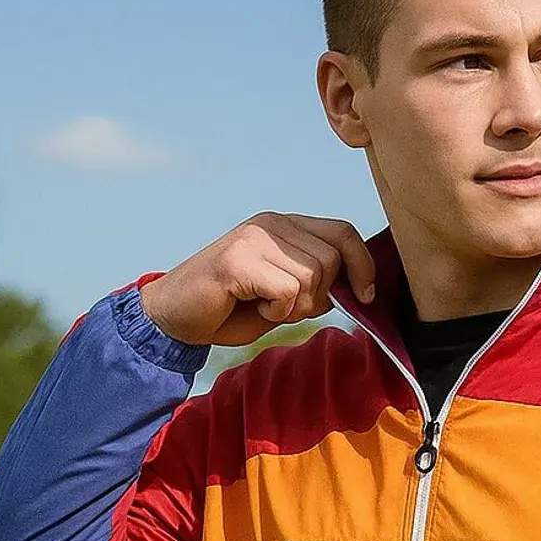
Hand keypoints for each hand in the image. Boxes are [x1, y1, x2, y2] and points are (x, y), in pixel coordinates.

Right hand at [139, 211, 376, 347]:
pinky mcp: (238, 259)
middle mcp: (271, 224)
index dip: (363, 265)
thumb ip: (317, 286)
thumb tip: (358, 291)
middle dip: (317, 298)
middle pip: (331, 260)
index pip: (343, 232)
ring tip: (263, 306)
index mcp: (285, 226)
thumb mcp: (286, 296)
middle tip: (284, 308)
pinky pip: (287, 291)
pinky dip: (275, 312)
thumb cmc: (231, 309)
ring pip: (311, 277)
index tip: (366, 297)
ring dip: (293, 307)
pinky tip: (250, 307)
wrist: (174, 316)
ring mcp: (254, 238)